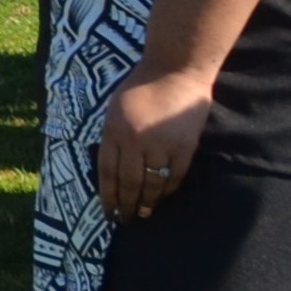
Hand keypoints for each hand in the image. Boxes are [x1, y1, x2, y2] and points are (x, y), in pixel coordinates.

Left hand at [97, 66, 216, 221]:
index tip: (108, 213)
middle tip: (126, 221)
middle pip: (129, 183)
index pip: (107, 172)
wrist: (175, 69)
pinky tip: (163, 197)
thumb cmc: (141, 87)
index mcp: (113, 130)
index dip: (107, 196)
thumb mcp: (115, 110)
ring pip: (152, 183)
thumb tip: (111, 172)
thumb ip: (113, 137)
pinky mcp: (184, 146)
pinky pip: (174, 175)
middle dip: (127, 205)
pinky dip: (168, 189)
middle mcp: (134, 140)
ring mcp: (160, 144)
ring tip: (145, 213)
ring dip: (148, 203)